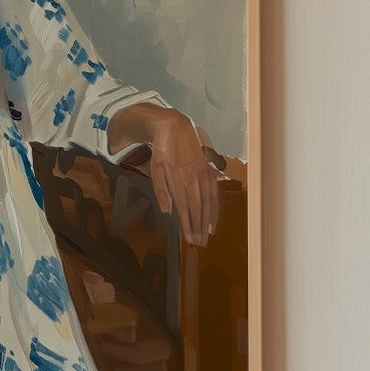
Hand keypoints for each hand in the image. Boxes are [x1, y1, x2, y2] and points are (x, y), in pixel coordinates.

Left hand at [111, 101, 218, 244]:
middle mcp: (192, 176)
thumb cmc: (161, 149)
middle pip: (197, 207)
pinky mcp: (208, 170)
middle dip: (198, 227)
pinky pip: (213, 192)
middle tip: (199, 244)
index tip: (188, 239)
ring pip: (207, 201)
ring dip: (208, 220)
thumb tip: (168, 211)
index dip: (187, 224)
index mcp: (177, 177)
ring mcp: (202, 173)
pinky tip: (213, 218)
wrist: (175, 126)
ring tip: (207, 236)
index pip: (184, 207)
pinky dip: (214, 207)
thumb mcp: (154, 167)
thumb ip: (160, 190)